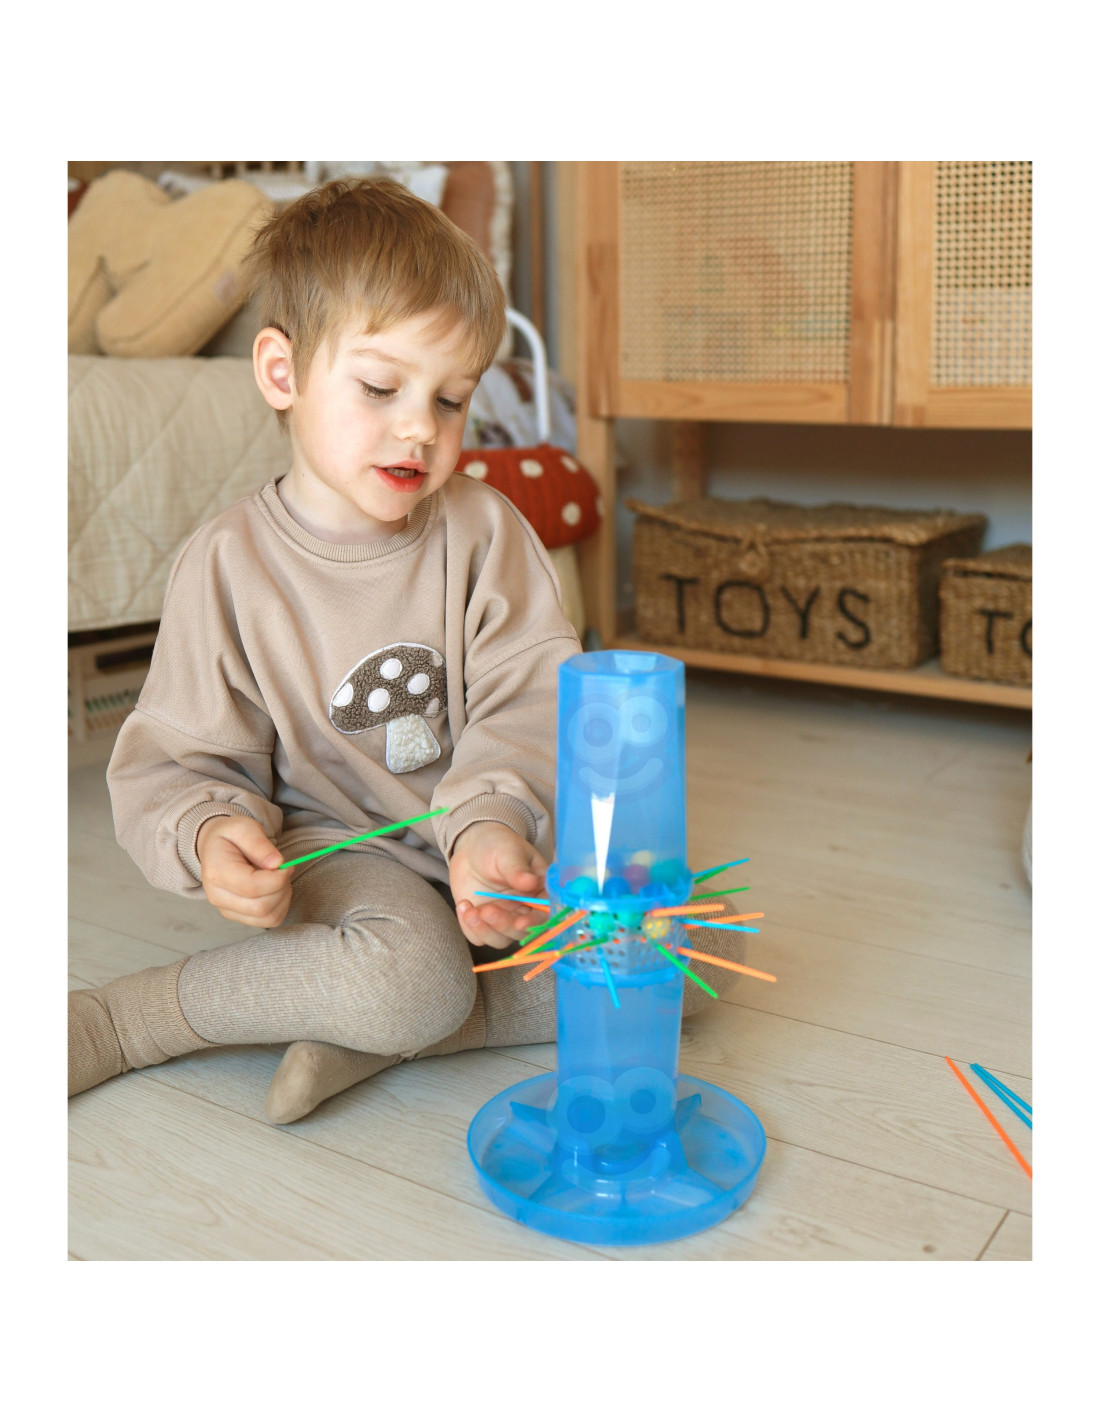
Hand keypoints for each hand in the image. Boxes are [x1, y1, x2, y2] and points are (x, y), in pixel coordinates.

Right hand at [196, 815, 292, 928]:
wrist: (215, 848)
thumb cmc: (230, 837)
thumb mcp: (244, 827)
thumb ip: (259, 844)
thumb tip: (277, 864)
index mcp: (217, 872)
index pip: (252, 888)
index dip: (277, 879)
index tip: (286, 865)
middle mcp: (218, 896)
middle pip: (261, 907)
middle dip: (281, 889)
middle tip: (283, 870)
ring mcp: (227, 909)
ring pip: (267, 918)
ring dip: (283, 899)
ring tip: (279, 879)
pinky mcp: (237, 916)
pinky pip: (268, 921)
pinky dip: (280, 907)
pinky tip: (276, 890)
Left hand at [450, 821, 548, 949]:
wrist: (472, 848)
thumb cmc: (497, 845)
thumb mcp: (508, 852)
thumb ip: (517, 869)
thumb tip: (530, 882)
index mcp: (539, 893)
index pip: (544, 915)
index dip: (535, 923)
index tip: (520, 922)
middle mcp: (525, 910)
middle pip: (521, 932)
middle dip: (504, 925)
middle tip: (487, 910)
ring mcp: (504, 919)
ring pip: (500, 939)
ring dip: (485, 929)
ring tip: (470, 908)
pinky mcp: (484, 923)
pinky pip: (479, 937)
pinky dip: (470, 927)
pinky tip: (463, 905)